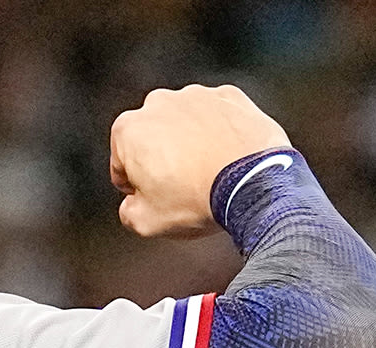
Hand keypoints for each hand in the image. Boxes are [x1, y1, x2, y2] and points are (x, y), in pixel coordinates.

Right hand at [109, 84, 291, 237]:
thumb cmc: (197, 200)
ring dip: (193, 142)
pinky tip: (230, 157)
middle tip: (184, 187)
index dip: (136, 186)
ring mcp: (197, 96)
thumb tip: (132, 207)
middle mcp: (159, 103)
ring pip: (187, 123)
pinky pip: (219, 116)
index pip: (122, 163)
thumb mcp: (147, 223)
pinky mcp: (229, 97)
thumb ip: (129, 212)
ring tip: (210, 173)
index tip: (154, 198)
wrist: (253, 184)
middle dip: (164, 158)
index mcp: (129, 130)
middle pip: (154, 137)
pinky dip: (222, 132)